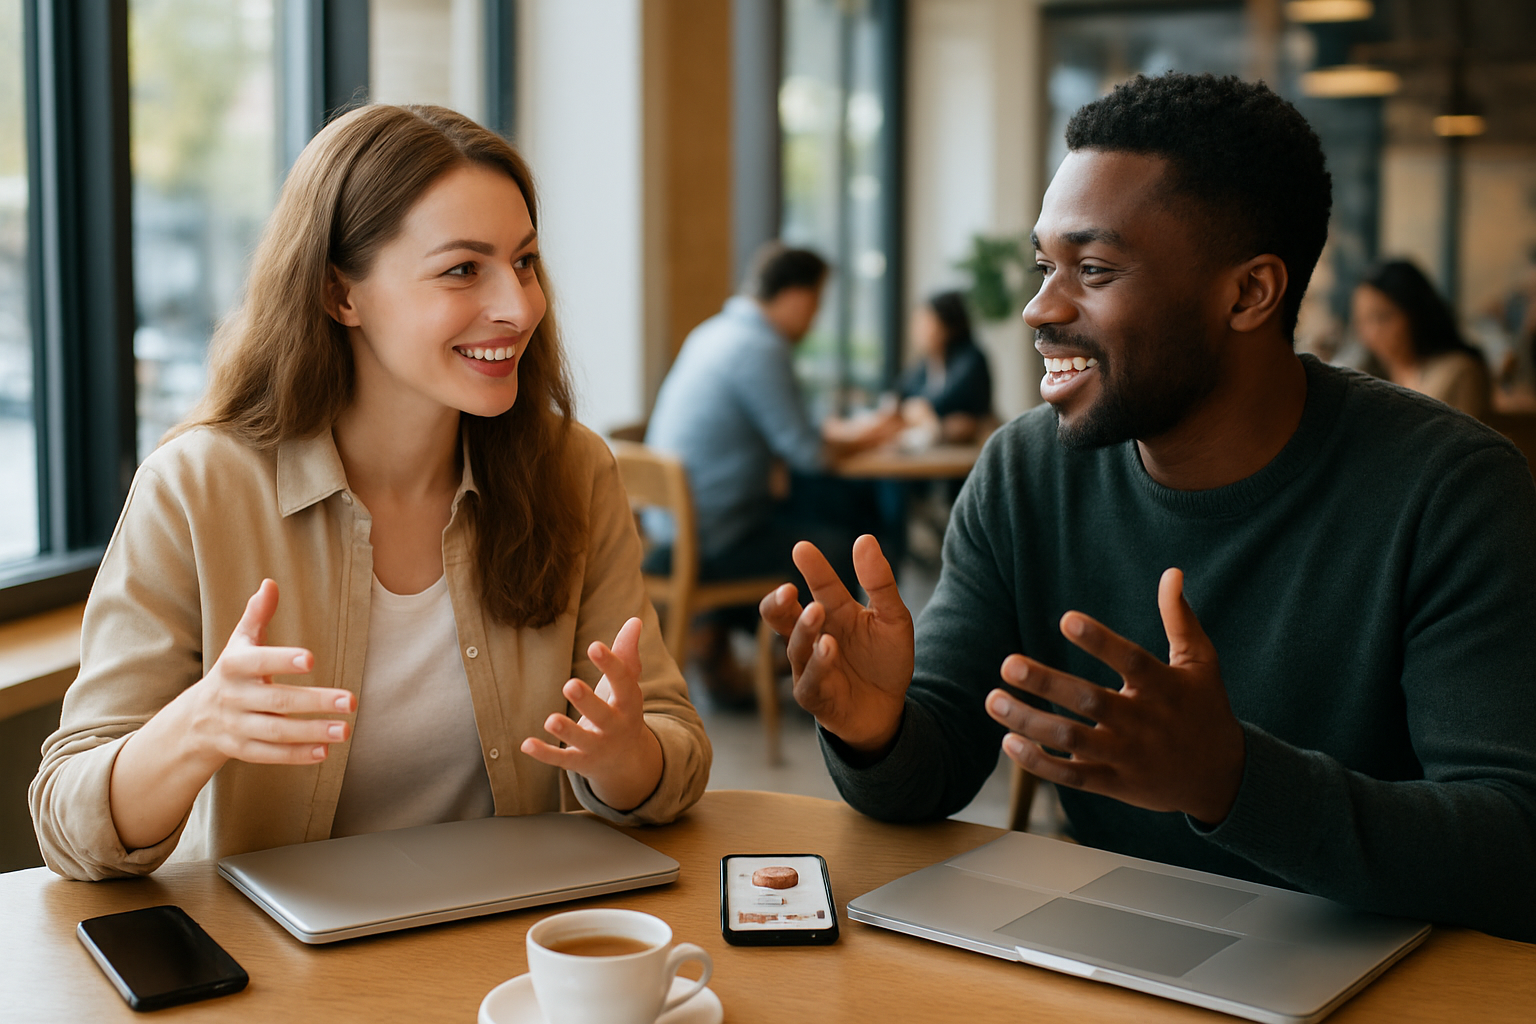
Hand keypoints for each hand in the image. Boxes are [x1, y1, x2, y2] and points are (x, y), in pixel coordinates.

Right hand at [110, 579, 354, 849]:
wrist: (195, 720)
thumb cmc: (232, 672)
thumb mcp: (239, 643)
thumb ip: (256, 615)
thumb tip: (270, 583)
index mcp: (233, 666)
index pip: (258, 662)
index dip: (282, 660)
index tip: (312, 659)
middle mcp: (233, 697)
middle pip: (277, 700)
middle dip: (314, 702)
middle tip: (351, 701)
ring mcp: (236, 726)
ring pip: (276, 731)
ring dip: (311, 732)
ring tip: (345, 730)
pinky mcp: (241, 750)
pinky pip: (270, 754)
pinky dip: (296, 755)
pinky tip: (325, 751)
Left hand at [521, 617, 663, 811]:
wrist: (627, 762)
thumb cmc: (621, 710)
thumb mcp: (627, 685)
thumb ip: (627, 654)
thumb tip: (634, 620)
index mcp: (629, 703)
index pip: (623, 683)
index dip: (610, 665)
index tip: (594, 645)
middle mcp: (616, 727)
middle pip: (603, 715)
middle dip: (587, 701)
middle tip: (569, 684)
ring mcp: (598, 747)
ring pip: (581, 740)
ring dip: (566, 731)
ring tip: (550, 720)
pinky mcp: (580, 762)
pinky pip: (562, 759)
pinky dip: (544, 754)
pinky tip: (526, 744)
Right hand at [758, 536, 913, 753]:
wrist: (890, 709)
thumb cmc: (884, 660)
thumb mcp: (893, 618)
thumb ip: (880, 583)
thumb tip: (865, 539)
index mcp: (833, 612)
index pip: (818, 585)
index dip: (811, 567)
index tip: (802, 548)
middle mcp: (813, 637)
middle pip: (780, 617)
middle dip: (778, 603)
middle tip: (789, 589)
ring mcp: (809, 666)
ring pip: (794, 647)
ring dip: (803, 629)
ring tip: (817, 611)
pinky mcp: (814, 695)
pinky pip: (809, 679)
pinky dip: (817, 663)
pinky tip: (828, 646)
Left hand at [985, 568, 1245, 825]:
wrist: (1222, 778)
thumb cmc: (1206, 709)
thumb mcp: (1201, 663)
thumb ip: (1180, 619)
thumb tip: (1171, 573)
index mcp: (1165, 688)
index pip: (1130, 660)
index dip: (1100, 640)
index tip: (1066, 618)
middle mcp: (1143, 722)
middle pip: (1091, 702)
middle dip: (1047, 684)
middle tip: (1008, 664)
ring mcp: (1127, 756)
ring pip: (1072, 740)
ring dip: (1029, 722)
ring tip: (992, 699)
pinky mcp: (1115, 784)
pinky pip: (1071, 776)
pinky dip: (1039, 763)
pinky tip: (1008, 742)